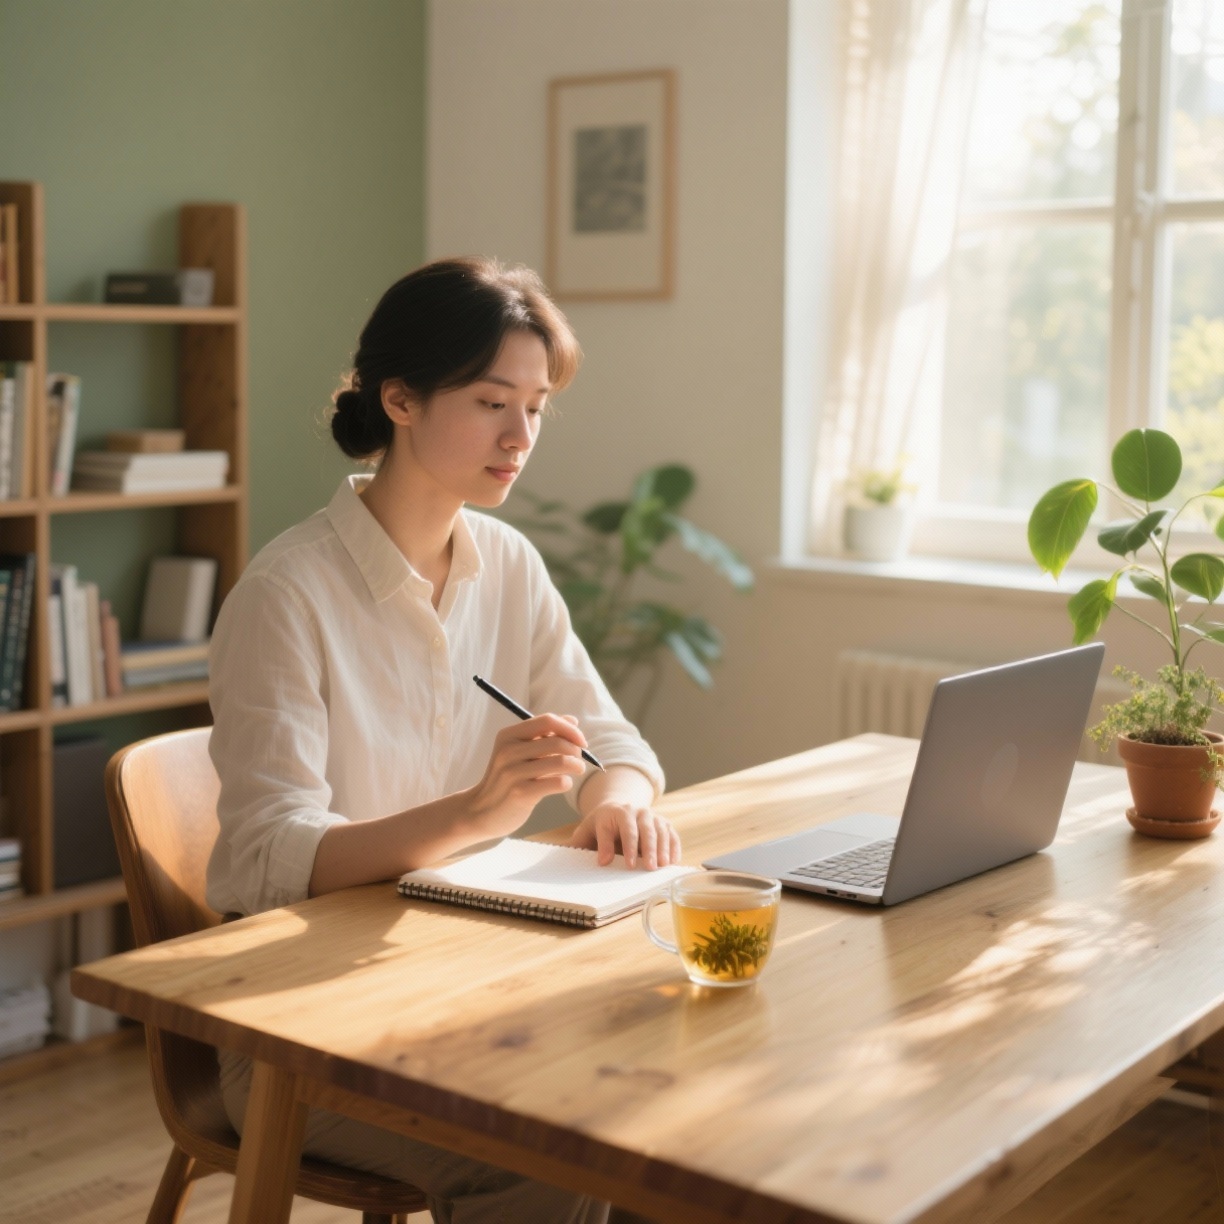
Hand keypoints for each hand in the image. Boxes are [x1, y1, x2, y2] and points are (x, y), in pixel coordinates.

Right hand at [466, 714, 587, 838]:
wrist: (481, 811)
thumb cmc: (507, 778)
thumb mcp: (518, 751)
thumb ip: (543, 734)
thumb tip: (573, 720)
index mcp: (509, 735)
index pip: (547, 720)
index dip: (570, 729)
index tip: (581, 742)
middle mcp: (508, 751)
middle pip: (558, 742)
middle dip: (576, 750)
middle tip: (579, 760)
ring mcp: (513, 772)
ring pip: (561, 761)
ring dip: (577, 766)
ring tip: (577, 771)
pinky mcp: (520, 793)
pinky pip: (558, 783)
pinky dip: (567, 783)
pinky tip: (563, 785)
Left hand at [571, 800, 681, 869]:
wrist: (618, 809)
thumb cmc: (601, 825)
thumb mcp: (588, 830)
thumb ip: (581, 843)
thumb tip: (594, 861)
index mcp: (616, 812)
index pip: (623, 829)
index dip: (625, 847)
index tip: (626, 865)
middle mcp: (636, 811)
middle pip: (645, 829)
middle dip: (647, 848)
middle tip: (649, 867)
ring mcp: (652, 816)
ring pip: (660, 831)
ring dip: (662, 848)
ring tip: (662, 866)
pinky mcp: (663, 823)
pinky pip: (671, 834)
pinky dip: (674, 848)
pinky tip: (672, 862)